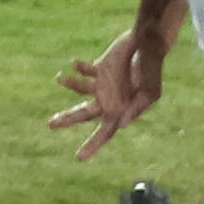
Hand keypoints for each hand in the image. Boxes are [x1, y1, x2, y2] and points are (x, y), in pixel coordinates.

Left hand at [49, 27, 168, 159]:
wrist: (151, 46)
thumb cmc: (152, 70)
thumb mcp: (151, 93)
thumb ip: (137, 108)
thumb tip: (120, 125)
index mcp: (120, 110)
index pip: (105, 132)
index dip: (93, 144)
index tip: (79, 157)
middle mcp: (109, 100)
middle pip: (84, 114)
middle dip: (68, 119)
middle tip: (51, 124)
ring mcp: (103, 85)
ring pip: (80, 90)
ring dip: (70, 84)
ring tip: (60, 78)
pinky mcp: (100, 69)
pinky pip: (85, 70)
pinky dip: (79, 68)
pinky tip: (73, 64)